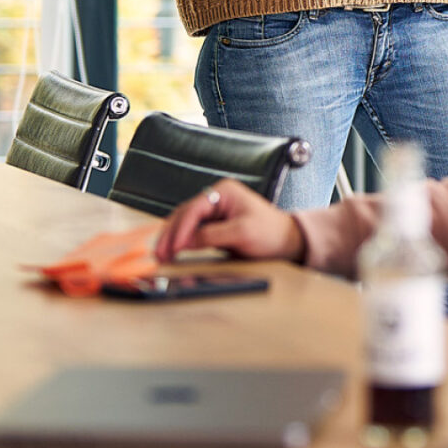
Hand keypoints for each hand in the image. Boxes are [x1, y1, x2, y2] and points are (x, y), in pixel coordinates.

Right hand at [153, 179, 303, 262]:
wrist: (286, 242)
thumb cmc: (271, 233)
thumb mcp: (242, 233)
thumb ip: (212, 236)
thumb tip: (186, 242)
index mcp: (224, 191)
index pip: (195, 208)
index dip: (182, 229)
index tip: (175, 247)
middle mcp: (216, 198)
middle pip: (184, 214)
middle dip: (171, 234)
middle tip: (160, 253)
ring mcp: (214, 211)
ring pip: (184, 223)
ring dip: (172, 239)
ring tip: (161, 255)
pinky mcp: (213, 226)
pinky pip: (190, 232)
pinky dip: (180, 242)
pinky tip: (172, 252)